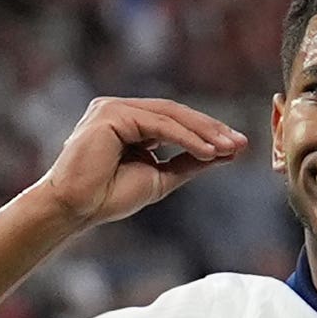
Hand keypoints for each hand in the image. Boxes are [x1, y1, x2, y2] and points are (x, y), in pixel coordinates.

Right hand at [37, 98, 246, 228]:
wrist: (76, 209)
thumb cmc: (107, 197)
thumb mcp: (159, 177)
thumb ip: (188, 162)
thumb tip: (224, 154)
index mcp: (127, 121)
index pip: (174, 120)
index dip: (206, 132)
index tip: (236, 146)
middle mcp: (119, 109)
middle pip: (174, 113)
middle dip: (210, 129)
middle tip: (240, 143)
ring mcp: (113, 108)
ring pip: (169, 115)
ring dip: (203, 132)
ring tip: (228, 149)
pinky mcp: (111, 114)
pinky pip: (158, 124)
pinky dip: (186, 138)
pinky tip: (208, 152)